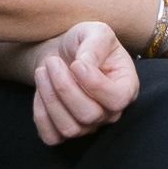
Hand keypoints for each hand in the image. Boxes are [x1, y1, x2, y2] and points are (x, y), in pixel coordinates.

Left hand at [29, 20, 139, 144]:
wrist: (60, 54)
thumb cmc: (83, 43)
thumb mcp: (95, 31)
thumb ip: (95, 44)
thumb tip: (84, 65)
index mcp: (126, 87)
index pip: (118, 99)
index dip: (95, 84)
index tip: (77, 63)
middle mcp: (110, 112)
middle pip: (89, 115)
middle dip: (64, 88)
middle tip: (52, 63)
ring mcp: (88, 126)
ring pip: (69, 128)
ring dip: (50, 98)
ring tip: (42, 71)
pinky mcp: (64, 132)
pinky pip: (51, 137)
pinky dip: (40, 114)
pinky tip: (41, 91)